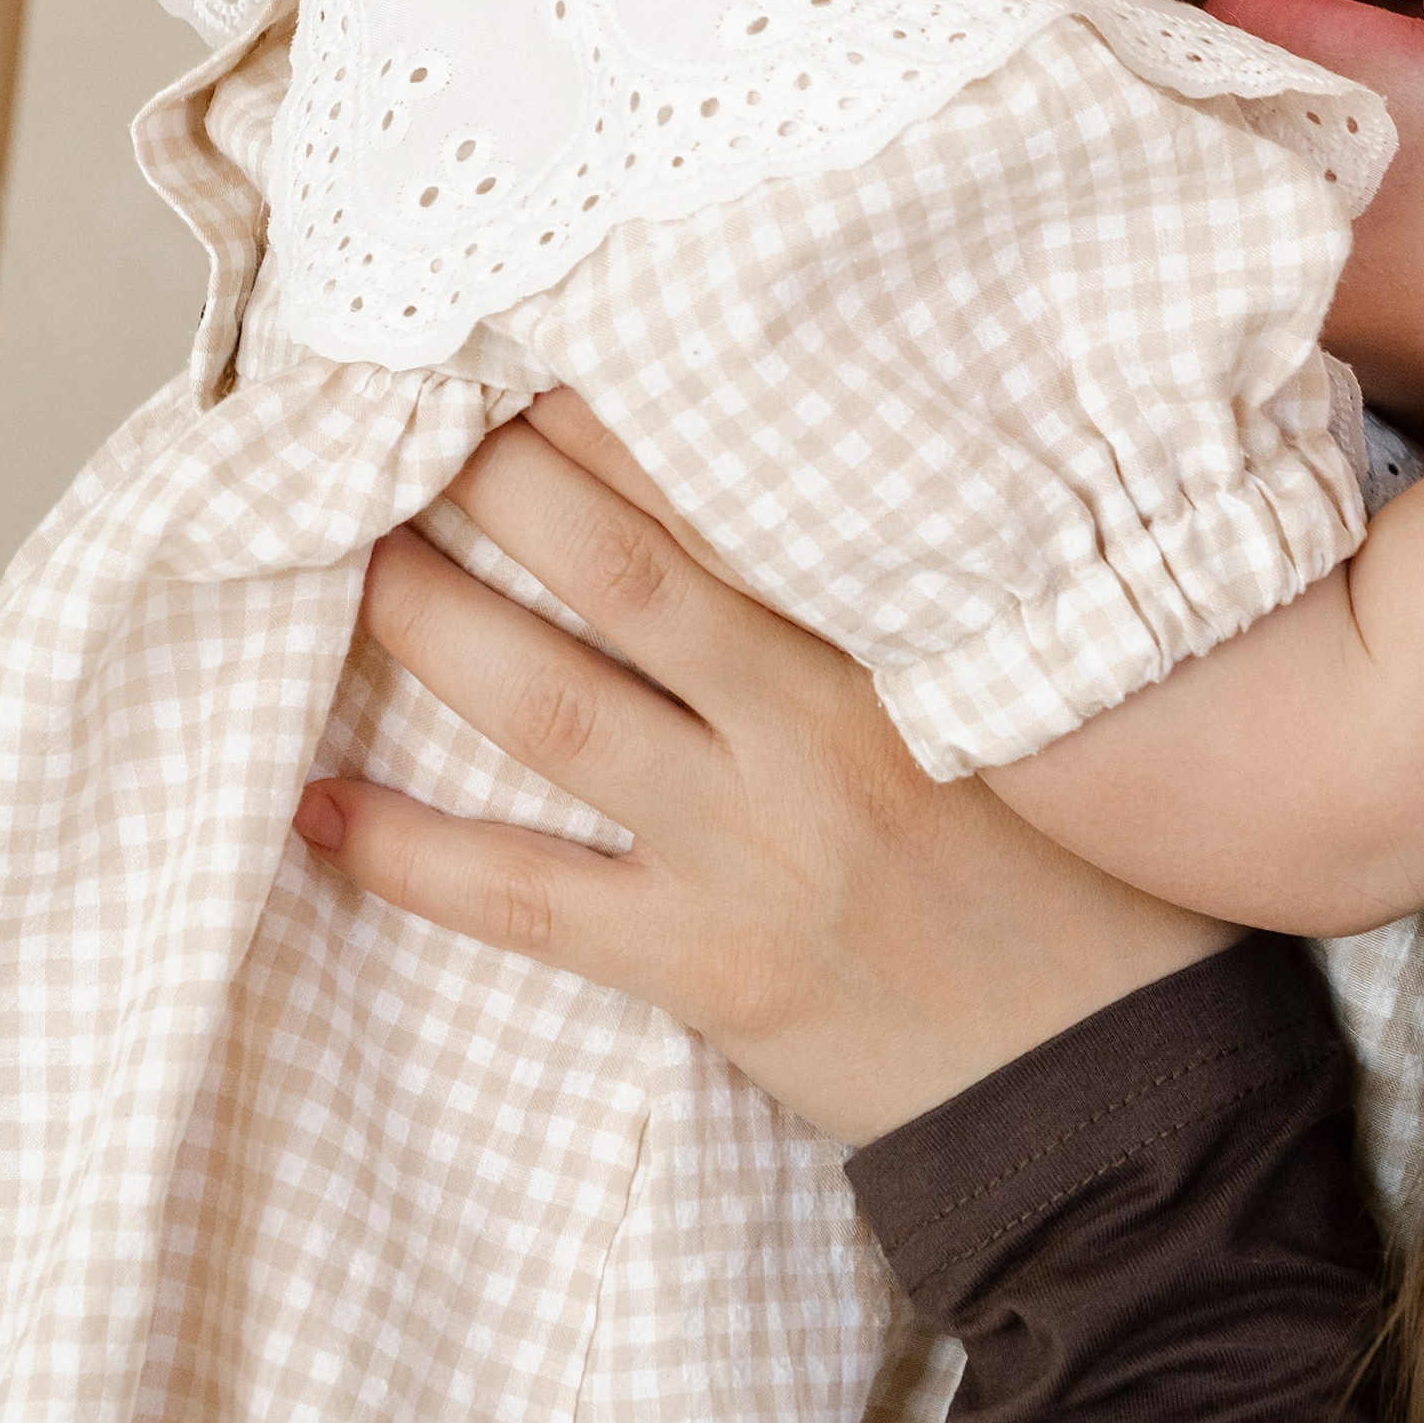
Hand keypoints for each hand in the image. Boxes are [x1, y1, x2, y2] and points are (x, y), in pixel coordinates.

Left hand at [293, 392, 1237, 1143]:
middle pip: (615, 565)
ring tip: (341, 559)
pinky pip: (523, 896)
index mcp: (897, 635)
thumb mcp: (1025, 695)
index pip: (726, 484)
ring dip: (427, 624)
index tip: (517, 343)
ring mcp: (753, 845)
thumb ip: (926, 597)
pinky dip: (406, 853)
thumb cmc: (1076, 871)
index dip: (603, 409)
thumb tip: (812, 477)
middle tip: (393, 414)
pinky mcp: (708, 962)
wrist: (1110, 1079)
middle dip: (490, 479)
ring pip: (550, 705)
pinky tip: (313, 805)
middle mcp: (814, 721)